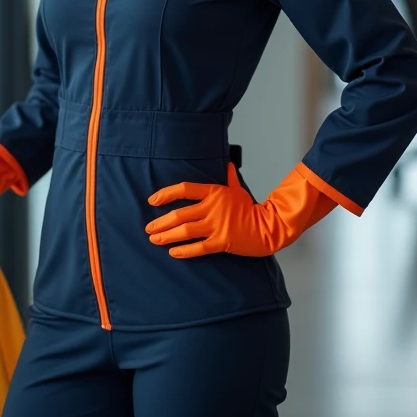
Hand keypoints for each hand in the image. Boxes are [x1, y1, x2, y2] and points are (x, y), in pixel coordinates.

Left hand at [145, 161, 336, 258]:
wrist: (268, 226)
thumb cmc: (252, 208)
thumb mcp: (239, 190)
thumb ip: (229, 177)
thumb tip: (228, 164)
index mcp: (214, 193)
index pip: (185, 189)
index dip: (166, 194)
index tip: (152, 200)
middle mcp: (212, 208)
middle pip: (180, 214)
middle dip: (161, 221)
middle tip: (148, 227)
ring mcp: (216, 225)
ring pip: (185, 230)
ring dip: (167, 236)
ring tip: (154, 239)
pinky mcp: (221, 242)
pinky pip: (198, 247)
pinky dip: (184, 251)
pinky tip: (172, 252)